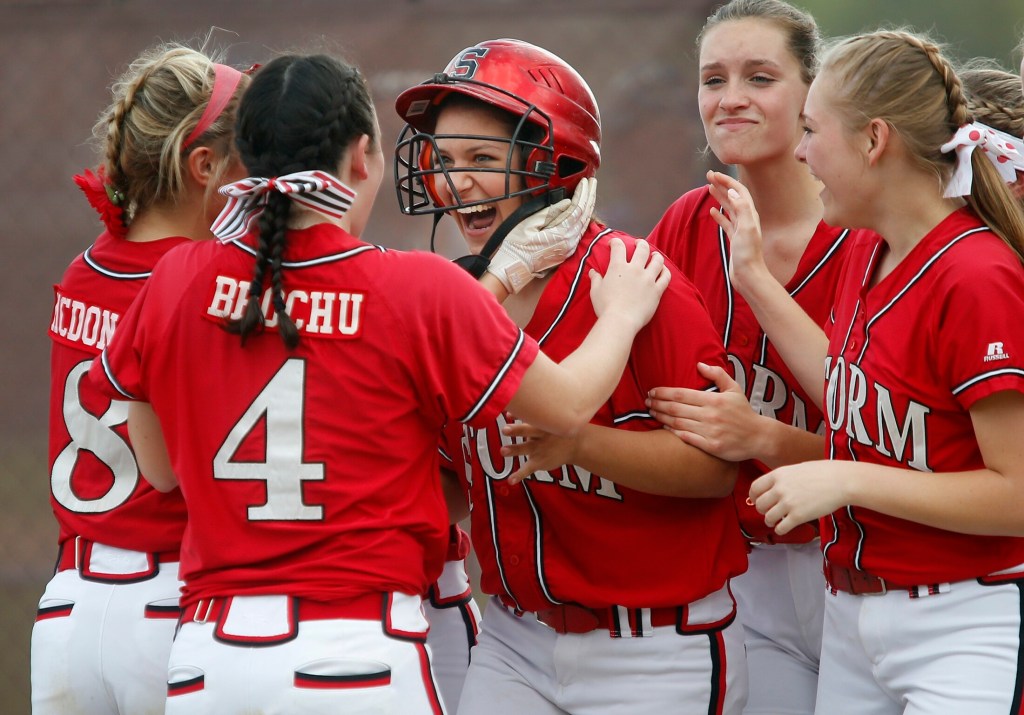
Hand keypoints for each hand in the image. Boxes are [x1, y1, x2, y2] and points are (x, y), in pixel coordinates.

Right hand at [486, 178, 597, 292]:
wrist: (514, 268)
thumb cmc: (517, 246)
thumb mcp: (530, 224)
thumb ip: (550, 212)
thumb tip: (567, 202)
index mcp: (561, 233)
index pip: (578, 208)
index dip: (582, 193)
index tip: (585, 181)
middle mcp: (569, 241)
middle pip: (586, 215)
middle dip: (590, 196)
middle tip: (593, 181)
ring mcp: (569, 247)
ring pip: (585, 223)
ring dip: (589, 206)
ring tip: (591, 192)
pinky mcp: (567, 250)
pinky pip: (580, 231)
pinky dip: (584, 217)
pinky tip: (584, 209)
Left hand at [499, 417, 578, 484]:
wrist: (577, 445)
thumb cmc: (556, 429)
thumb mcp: (548, 420)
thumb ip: (528, 417)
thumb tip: (507, 413)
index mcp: (543, 423)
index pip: (531, 416)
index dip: (519, 414)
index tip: (508, 413)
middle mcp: (541, 436)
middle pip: (528, 431)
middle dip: (517, 430)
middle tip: (504, 429)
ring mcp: (540, 449)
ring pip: (526, 448)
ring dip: (515, 449)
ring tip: (503, 451)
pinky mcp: (539, 462)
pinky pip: (528, 469)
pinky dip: (519, 475)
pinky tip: (510, 480)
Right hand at [590, 237, 669, 332]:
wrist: (620, 320)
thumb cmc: (605, 306)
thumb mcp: (595, 291)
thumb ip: (595, 279)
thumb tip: (592, 272)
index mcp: (618, 267)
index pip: (618, 247)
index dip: (616, 242)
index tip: (613, 243)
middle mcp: (635, 269)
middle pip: (642, 249)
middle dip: (640, 243)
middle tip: (638, 243)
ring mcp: (648, 279)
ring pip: (657, 261)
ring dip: (656, 255)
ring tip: (655, 255)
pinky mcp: (657, 290)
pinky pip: (665, 277)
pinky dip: (665, 271)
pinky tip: (663, 270)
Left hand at [647, 362, 762, 461]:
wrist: (759, 437)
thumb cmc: (744, 412)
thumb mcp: (734, 389)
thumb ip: (717, 375)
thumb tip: (699, 364)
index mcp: (713, 400)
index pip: (682, 394)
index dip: (664, 392)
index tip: (652, 391)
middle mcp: (710, 415)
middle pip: (676, 409)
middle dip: (658, 404)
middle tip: (646, 402)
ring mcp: (710, 432)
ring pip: (678, 424)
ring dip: (662, 418)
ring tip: (651, 413)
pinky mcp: (711, 446)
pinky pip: (687, 439)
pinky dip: (673, 433)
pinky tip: (664, 428)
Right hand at [705, 170, 769, 295]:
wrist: (749, 275)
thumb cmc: (748, 254)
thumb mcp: (746, 228)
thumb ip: (741, 208)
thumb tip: (732, 190)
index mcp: (750, 214)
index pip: (738, 191)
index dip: (727, 181)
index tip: (714, 174)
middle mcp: (746, 219)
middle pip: (733, 197)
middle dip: (722, 185)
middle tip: (709, 176)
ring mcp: (740, 229)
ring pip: (728, 208)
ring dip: (719, 197)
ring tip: (709, 188)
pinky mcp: (734, 238)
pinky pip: (726, 222)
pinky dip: (718, 215)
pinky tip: (712, 211)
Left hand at [748, 461, 850, 535]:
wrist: (841, 481)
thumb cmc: (823, 472)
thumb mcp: (797, 469)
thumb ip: (783, 478)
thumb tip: (774, 488)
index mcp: (778, 475)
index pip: (755, 488)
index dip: (754, 496)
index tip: (756, 500)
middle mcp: (779, 489)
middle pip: (759, 504)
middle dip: (762, 510)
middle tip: (768, 511)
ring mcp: (788, 503)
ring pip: (768, 517)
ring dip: (770, 521)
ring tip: (775, 521)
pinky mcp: (798, 516)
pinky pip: (781, 527)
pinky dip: (779, 530)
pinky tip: (783, 528)